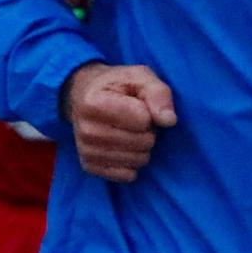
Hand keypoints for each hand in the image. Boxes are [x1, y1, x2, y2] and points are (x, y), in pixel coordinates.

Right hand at [63, 62, 176, 182]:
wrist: (83, 95)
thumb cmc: (117, 85)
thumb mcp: (140, 77)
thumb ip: (158, 94)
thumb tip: (169, 121)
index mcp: (94, 103)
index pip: (143, 120)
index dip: (149, 113)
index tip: (138, 105)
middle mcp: (86, 130)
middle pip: (142, 142)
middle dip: (148, 131)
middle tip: (135, 120)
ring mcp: (86, 150)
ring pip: (137, 160)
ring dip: (142, 148)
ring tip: (129, 132)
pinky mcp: (89, 166)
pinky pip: (127, 175)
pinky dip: (133, 163)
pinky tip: (125, 148)